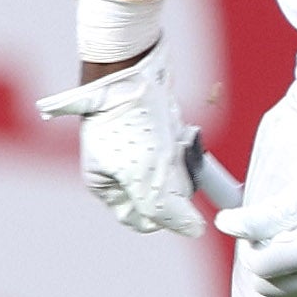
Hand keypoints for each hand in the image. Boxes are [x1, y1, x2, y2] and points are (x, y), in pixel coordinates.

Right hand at [35, 48, 220, 234]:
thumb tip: (194, 230)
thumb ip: (166, 209)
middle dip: (171, 180)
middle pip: (160, 195)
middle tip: (167, 158)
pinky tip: (174, 127)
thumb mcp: (145, 174)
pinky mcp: (153, 129)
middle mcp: (117, 168)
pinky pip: (176, 148)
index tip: (172, 193)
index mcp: (103, 183)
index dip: (161, 213)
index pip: (139, 218)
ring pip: (171, 172)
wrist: (132, 66)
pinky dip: (181, 141)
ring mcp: (136, 148)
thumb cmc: (129, 119)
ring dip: (178, 159)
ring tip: (169, 137)